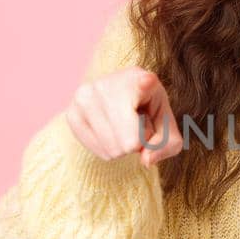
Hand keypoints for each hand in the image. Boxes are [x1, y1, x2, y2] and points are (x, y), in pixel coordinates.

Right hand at [64, 66, 183, 168]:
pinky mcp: (72, 113)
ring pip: (113, 149)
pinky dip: (108, 149)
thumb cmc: (148, 113)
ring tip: (123, 125)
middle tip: (137, 125)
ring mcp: (87, 96)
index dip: (145, 84)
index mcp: (142, 79)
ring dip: (123, 146)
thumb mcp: (167, 128)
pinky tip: (109, 130)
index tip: (147, 81)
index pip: (144, 83)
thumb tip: (146, 159)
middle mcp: (110, 83)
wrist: (119, 99)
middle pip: (130, 141)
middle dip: (138, 143)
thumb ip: (166, 145)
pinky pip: (99, 151)